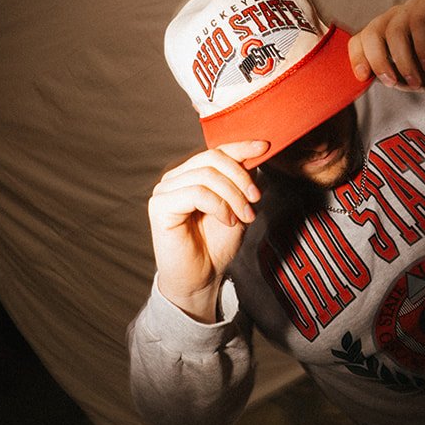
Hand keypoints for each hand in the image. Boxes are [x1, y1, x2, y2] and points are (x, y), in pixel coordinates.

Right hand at [148, 140, 267, 320]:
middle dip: (240, 177)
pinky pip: (196, 193)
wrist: (201, 278)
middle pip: (213, 158)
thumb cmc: (216, 246)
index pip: (217, 150)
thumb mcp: (237, 207)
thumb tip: (255, 155)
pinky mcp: (159, 205)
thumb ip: (241, 182)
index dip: (241, 146)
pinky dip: (219, 205)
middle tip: (255, 200)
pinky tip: (228, 221)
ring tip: (244, 216)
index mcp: (192, 174)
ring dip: (233, 195)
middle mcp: (176, 177)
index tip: (264, 147)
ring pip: (207, 175)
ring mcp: (165, 190)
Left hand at [348, 0, 424, 92]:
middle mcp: (394, 18)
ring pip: (394, 29)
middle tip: (392, 82)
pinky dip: (421, 46)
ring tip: (417, 80)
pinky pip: (419, 20)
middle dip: (378, 60)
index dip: (357, 57)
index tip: (363, 76)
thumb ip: (392, 77)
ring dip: (403, 60)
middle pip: (371, 32)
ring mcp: (413, 8)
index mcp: (384, 36)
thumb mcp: (411, 81)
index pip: (360, 40)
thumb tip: (374, 76)